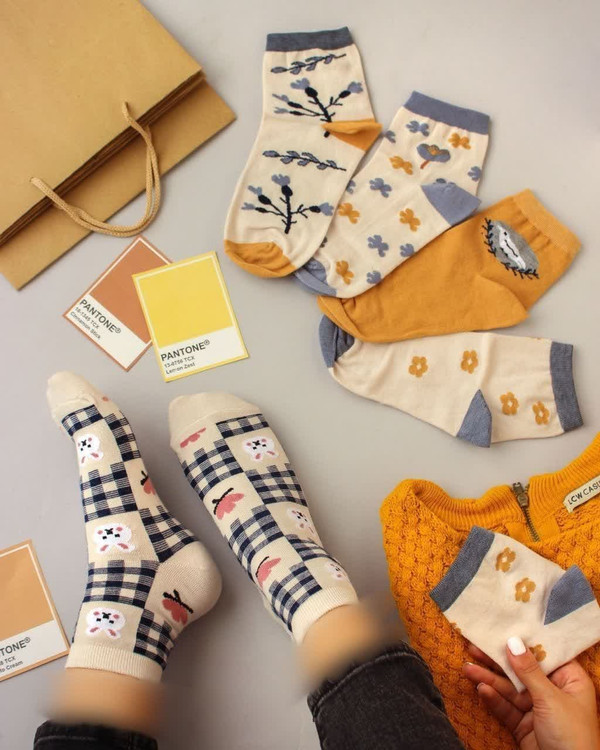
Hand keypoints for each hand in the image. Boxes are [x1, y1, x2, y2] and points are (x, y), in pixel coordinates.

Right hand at [463, 637, 598, 749]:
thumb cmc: (571, 736)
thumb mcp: (550, 699)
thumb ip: (529, 670)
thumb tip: (514, 641)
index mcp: (570, 681)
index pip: (543, 655)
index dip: (522, 643)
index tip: (501, 628)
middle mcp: (554, 692)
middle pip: (522, 671)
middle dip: (498, 661)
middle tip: (474, 647)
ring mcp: (538, 710)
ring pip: (510, 689)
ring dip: (489, 680)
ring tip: (467, 669)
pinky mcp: (525, 726)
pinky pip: (507, 708)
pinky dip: (494, 699)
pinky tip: (481, 690)